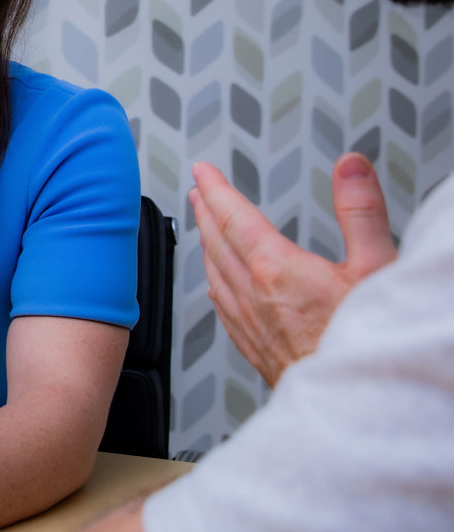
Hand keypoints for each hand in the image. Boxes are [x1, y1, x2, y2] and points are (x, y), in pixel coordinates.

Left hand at [191, 153, 395, 385]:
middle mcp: (255, 297)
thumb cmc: (368, 344)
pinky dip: (215, 287)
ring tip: (203, 230)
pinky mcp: (256, 350)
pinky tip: (215, 289)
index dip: (216, 189)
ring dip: (206, 246)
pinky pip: (223, 309)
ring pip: (215, 275)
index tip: (203, 171)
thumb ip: (361, 211)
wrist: (359, 405)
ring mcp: (251, 325)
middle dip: (206, 213)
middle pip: (217, 244)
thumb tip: (349, 168)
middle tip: (198, 192)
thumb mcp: (377, 265)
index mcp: (277, 270)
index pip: (234, 217)